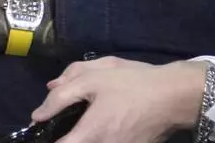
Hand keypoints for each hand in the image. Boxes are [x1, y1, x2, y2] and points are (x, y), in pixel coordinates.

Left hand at [31, 58, 207, 142]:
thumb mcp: (94, 78)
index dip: (46, 139)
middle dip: (66, 136)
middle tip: (63, 123)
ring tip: (84, 121)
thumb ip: (62, 93)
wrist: (175, 96)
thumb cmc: (133, 84)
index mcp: (90, 135)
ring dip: (83, 137)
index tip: (43, 129)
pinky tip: (102, 124)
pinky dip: (97, 138)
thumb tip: (39, 112)